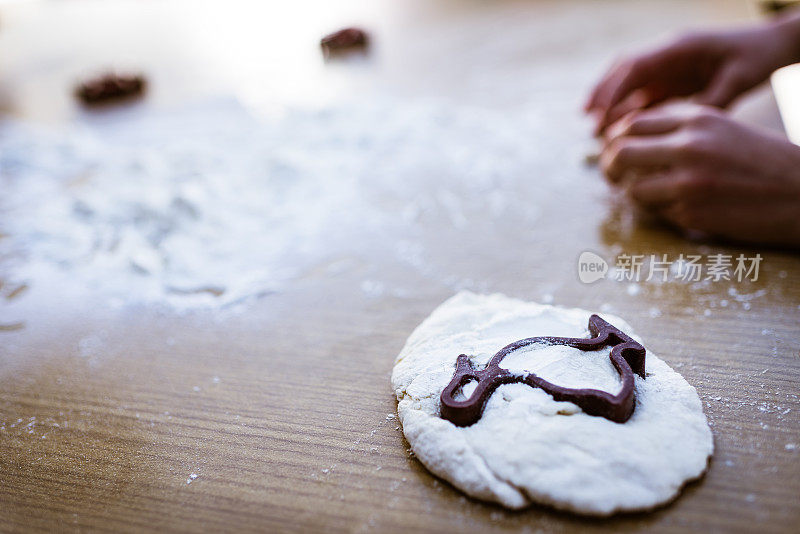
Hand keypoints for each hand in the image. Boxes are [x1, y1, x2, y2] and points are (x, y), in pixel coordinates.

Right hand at [585, 17, 799, 133]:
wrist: (767, 45)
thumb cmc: (755, 58)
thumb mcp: (738, 80)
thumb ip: (711, 101)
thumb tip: (681, 125)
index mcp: (679, 46)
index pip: (636, 66)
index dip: (614, 90)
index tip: (599, 114)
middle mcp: (667, 52)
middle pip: (623, 70)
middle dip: (602, 93)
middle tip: (587, 120)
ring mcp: (666, 64)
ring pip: (627, 80)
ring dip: (609, 101)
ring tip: (593, 127)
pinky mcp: (669, 76)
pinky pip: (640, 91)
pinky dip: (625, 107)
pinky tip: (615, 126)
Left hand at [601, 102, 799, 246]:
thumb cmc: (761, 161)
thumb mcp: (722, 129)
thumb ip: (679, 129)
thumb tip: (626, 138)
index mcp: (697, 118)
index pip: (633, 123)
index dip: (615, 139)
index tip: (615, 150)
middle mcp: (689, 145)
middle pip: (620, 152)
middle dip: (609, 167)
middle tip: (613, 177)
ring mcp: (688, 180)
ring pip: (633, 188)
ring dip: (636, 195)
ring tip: (655, 196)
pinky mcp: (692, 211)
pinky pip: (657, 213)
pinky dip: (663, 213)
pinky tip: (686, 209)